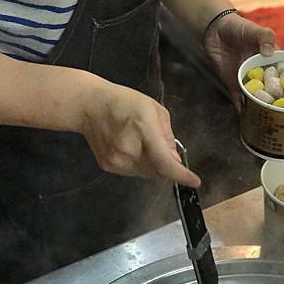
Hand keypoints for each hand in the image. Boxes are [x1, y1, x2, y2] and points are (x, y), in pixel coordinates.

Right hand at [78, 81, 200, 187]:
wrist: (89, 106)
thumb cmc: (124, 102)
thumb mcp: (154, 109)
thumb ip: (167, 135)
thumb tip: (175, 159)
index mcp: (143, 130)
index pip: (164, 161)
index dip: (181, 174)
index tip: (194, 181)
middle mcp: (129, 150)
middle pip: (159, 171)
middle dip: (166, 163)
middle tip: (159, 144)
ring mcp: (117, 161)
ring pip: (147, 174)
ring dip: (153, 164)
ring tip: (141, 142)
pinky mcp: (108, 166)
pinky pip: (133, 172)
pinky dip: (139, 164)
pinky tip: (130, 146)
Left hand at [203, 12, 276, 110]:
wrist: (214, 31)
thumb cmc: (239, 28)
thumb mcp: (255, 30)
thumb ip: (265, 38)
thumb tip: (270, 53)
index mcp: (272, 61)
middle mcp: (262, 73)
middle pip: (273, 90)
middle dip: (279, 101)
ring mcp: (248, 80)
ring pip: (257, 97)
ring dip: (262, 107)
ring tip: (271, 120)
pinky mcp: (234, 84)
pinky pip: (239, 99)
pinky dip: (243, 108)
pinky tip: (248, 118)